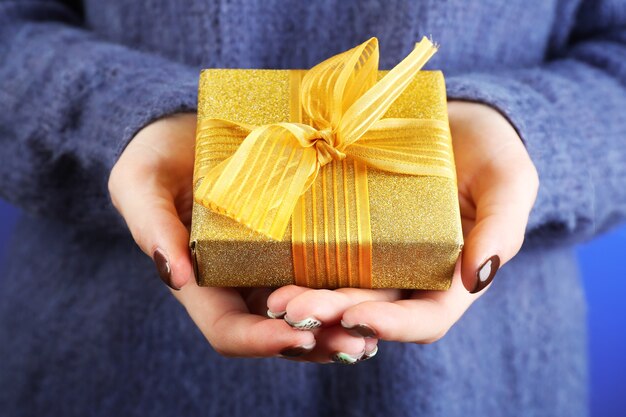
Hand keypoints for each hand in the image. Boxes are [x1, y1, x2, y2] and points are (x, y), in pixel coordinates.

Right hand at [108, 113, 379, 360]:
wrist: (190, 131)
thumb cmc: (159, 157)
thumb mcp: (141, 182)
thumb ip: (151, 226)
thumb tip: (177, 276)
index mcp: (203, 280)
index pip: (228, 329)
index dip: (260, 340)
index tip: (295, 336)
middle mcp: (241, 282)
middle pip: (278, 330)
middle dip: (315, 342)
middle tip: (356, 342)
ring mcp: (271, 265)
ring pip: (307, 311)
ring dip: (340, 325)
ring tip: (377, 328)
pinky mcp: (297, 241)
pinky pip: (323, 274)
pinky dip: (348, 290)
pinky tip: (379, 291)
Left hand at [266, 101, 538, 355]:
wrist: (453, 121)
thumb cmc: (490, 152)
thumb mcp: (509, 181)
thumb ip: (502, 227)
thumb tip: (477, 275)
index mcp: (451, 277)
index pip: (425, 318)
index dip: (392, 325)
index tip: (356, 319)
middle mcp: (408, 274)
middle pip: (370, 308)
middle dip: (332, 314)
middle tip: (292, 310)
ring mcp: (376, 254)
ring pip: (340, 287)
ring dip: (308, 298)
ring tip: (273, 298)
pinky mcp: (348, 228)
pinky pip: (323, 252)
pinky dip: (299, 265)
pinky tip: (270, 262)